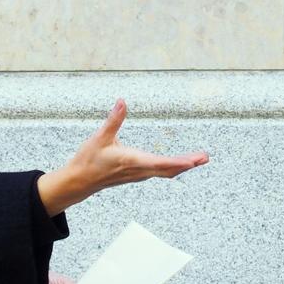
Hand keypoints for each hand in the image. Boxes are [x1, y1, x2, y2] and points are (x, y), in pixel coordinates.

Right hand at [39, 99, 209, 212]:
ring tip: (199, 159)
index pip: (161, 163)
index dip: (179, 162)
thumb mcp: (100, 137)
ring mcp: (138, 174)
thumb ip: (114, 120)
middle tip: (205, 157)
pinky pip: (160, 172)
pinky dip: (173, 167)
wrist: (78, 182)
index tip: (194, 161)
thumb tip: (122, 102)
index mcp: (133, 161)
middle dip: (188, 163)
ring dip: (182, 165)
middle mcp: (139, 170)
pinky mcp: (136, 174)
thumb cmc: (88, 160)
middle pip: (169, 169)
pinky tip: (180, 164)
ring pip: (165, 172)